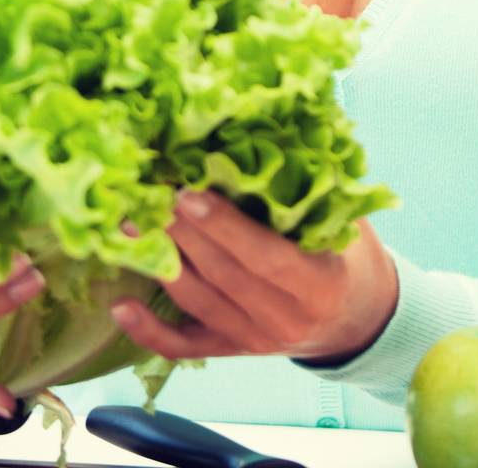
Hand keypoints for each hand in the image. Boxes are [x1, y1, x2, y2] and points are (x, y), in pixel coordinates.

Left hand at [109, 189, 398, 363]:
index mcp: (319, 283)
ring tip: (128, 225)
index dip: (224, 227)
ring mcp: (256, 339)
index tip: (188, 193)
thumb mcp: (347, 222)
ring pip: (200, 303)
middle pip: (223, 276)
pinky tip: (119, 306)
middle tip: (145, 194)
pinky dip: (150, 331)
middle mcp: (285, 318)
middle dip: (181, 233)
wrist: (358, 319)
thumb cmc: (349, 255)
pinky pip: (187, 346)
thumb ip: (317, 189)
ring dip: (159, 264)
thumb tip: (284, 126)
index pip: (265, 257)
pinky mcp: (234, 350)